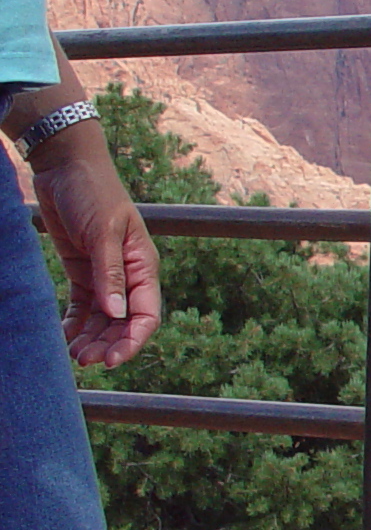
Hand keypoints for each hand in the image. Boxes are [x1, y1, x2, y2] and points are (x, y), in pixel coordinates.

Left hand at [31, 147, 161, 366]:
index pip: (146, 313)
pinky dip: (75, 325)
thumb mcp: (103, 232)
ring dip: (91, 339)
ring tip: (72, 354)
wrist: (66, 168)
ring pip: (103, 319)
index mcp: (142, 265)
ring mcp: (104, 275)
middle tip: (84, 361)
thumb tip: (116, 313)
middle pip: (124, 322)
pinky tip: (64, 338)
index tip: (113, 359)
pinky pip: (82, 308)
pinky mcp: (82, 272)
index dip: (133, 340)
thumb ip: (109, 273)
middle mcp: (127, 275)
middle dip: (108, 344)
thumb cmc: (92, 192)